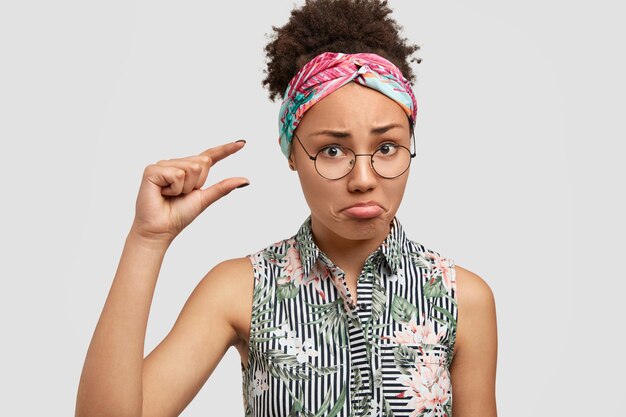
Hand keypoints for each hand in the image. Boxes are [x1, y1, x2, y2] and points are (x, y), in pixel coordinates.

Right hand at [130, 140, 248, 243]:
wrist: (160, 229)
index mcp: (188, 170)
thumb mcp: (205, 198)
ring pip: (190, 168)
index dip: (226, 149)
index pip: (210, 156)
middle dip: (197, 183)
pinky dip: (174, 188)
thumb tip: (245, 180)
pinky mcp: (152, 170)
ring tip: (171, 195)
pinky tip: (163, 193)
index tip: (242, 143)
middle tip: (181, 195)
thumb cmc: (178, 215)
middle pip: (202, 162)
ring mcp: (163, 165)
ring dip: (185, 187)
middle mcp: (176, 164)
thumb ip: (223, 187)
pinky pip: (176, 174)